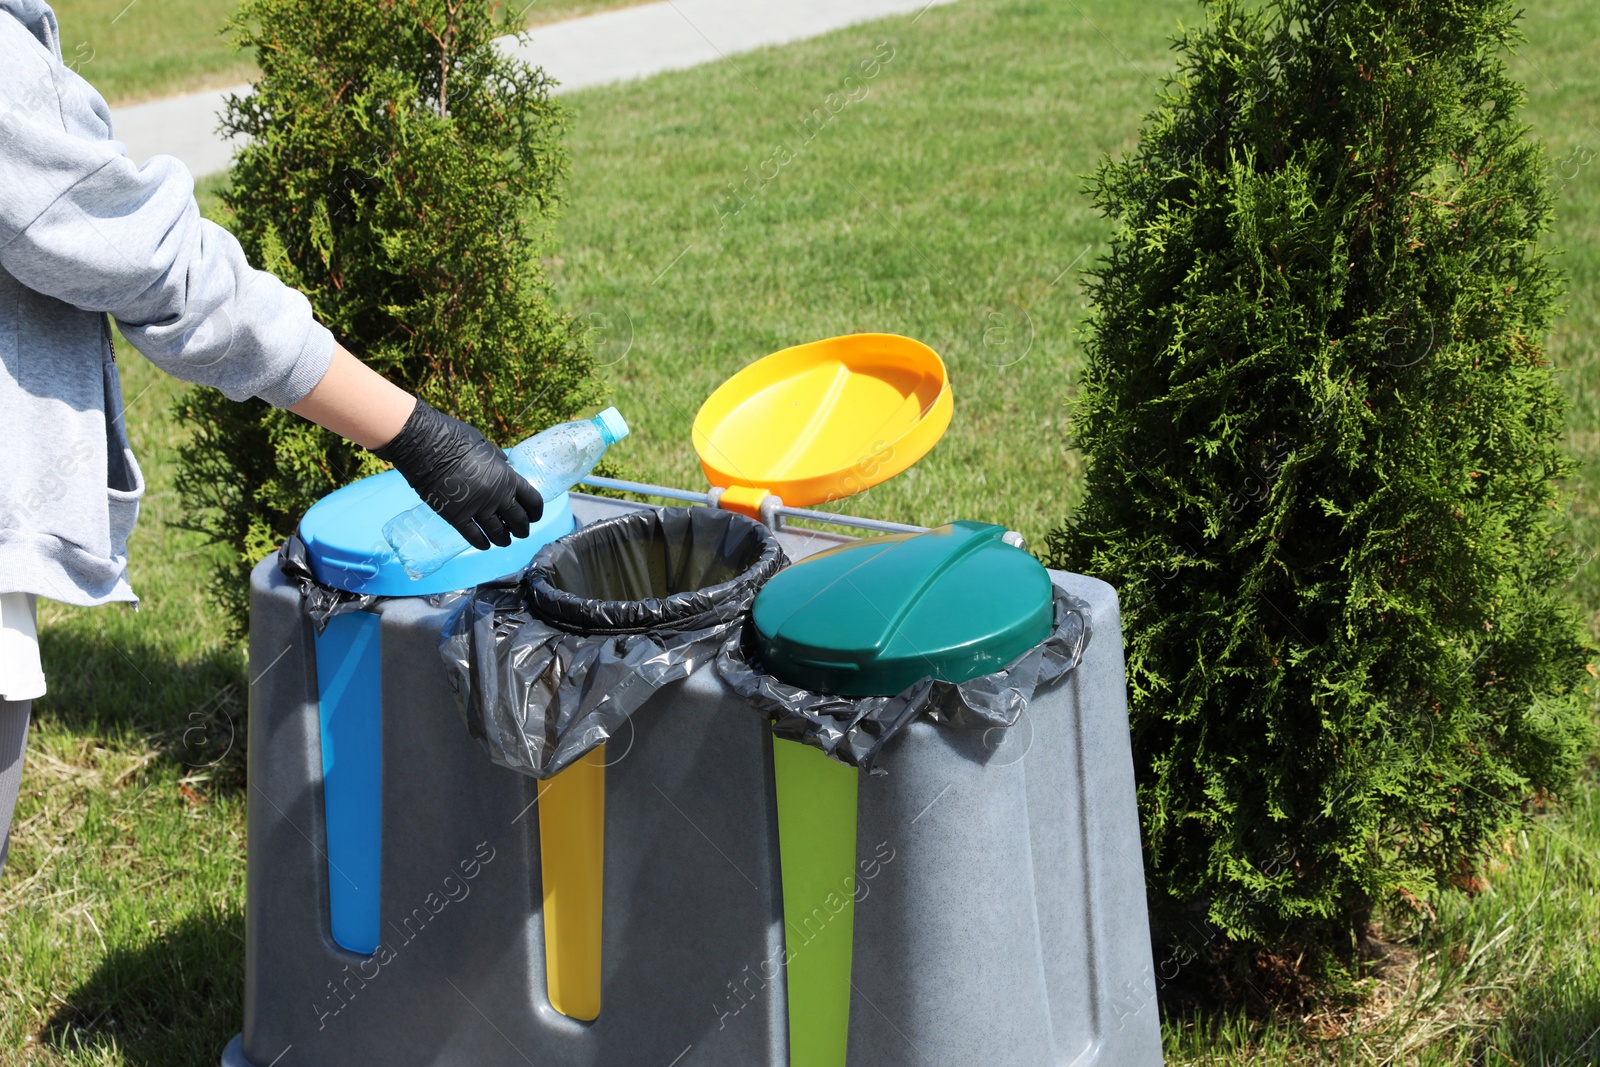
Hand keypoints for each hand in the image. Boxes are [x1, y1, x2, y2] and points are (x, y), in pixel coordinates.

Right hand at [372, 398, 543, 549]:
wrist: (425, 445)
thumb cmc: (454, 438)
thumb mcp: (485, 446)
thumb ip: (498, 461)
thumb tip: (504, 466)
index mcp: (507, 477)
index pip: (533, 501)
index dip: (536, 512)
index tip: (534, 516)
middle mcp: (496, 496)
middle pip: (519, 521)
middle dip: (522, 529)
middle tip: (520, 532)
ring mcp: (476, 509)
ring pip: (498, 533)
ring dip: (504, 539)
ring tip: (504, 541)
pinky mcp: (456, 517)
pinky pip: (474, 537)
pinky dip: (482, 543)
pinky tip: (484, 545)